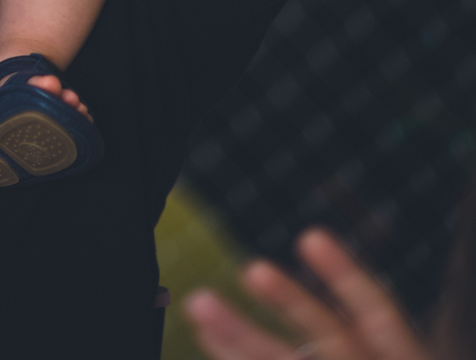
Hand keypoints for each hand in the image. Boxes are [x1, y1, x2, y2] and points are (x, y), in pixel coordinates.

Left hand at [185, 228, 431, 359]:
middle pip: (335, 345)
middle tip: (252, 268)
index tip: (311, 236)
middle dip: (293, 306)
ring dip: (243, 338)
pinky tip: (209, 339)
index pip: (380, 317)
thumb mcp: (382, 351)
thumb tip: (286, 268)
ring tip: (202, 303)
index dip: (348, 277)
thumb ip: (353, 329)